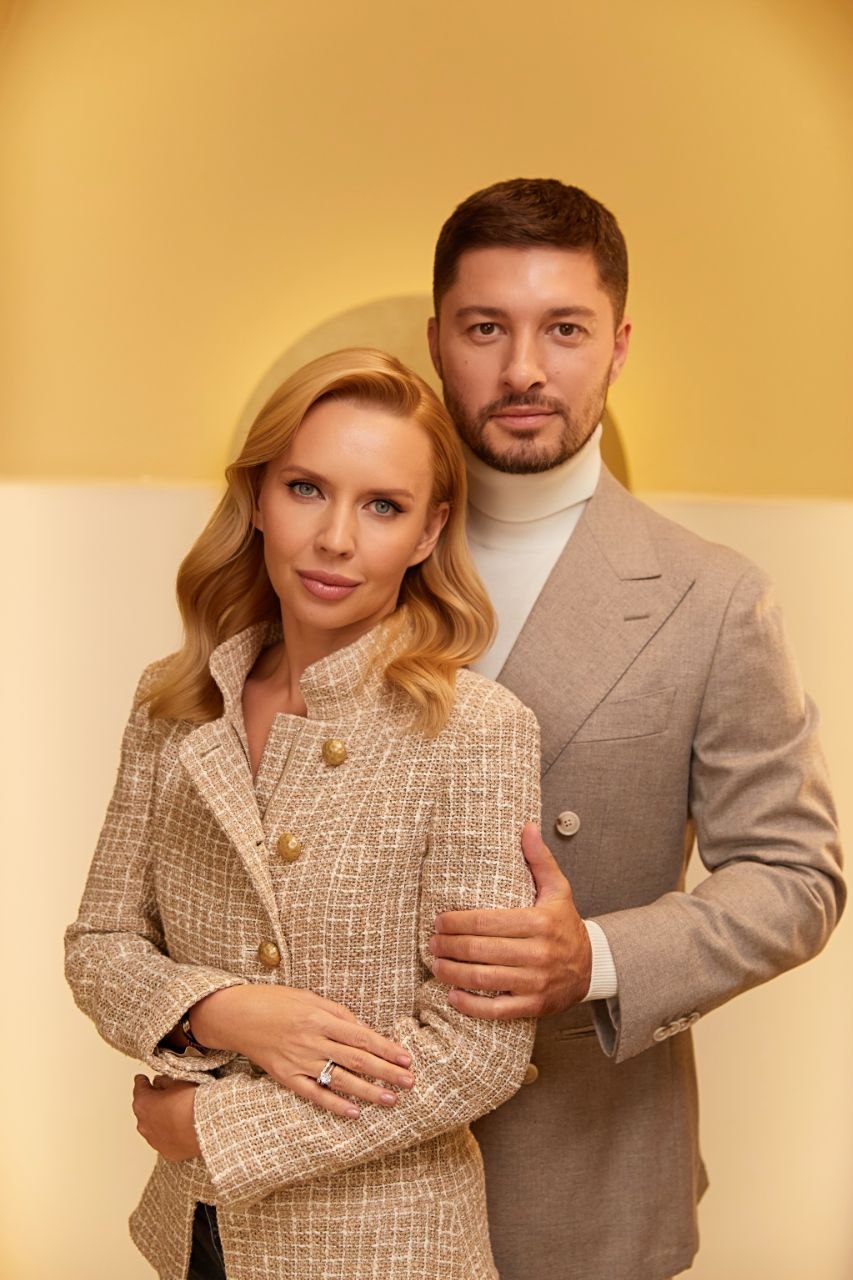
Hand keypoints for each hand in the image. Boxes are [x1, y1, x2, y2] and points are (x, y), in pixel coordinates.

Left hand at [132, 1075, 199, 1161]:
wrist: (207, 1127)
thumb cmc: (192, 1102)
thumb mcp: (179, 1082)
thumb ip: (164, 1080)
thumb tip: (159, 1082)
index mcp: (143, 1102)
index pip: (139, 1086)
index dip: (144, 1081)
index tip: (145, 1079)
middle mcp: (143, 1124)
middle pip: (144, 1108)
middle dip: (153, 1101)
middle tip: (166, 1095)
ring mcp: (153, 1140)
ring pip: (152, 1126)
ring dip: (160, 1119)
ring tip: (176, 1113)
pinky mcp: (165, 1151)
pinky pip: (164, 1139)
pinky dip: (168, 1133)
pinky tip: (181, 1127)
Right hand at [189, 985, 414, 1120]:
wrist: (237, 1015)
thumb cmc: (276, 1001)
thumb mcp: (310, 998)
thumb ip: (339, 1014)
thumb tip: (365, 1030)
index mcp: (321, 1017)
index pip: (362, 1037)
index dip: (387, 1048)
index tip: (407, 1058)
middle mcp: (312, 1040)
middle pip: (357, 1060)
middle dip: (386, 1072)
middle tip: (410, 1082)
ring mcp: (299, 1061)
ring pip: (340, 1079)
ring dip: (368, 1091)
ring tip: (391, 1100)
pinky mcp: (286, 1077)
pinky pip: (314, 1094)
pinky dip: (334, 1104)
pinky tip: (354, 1113)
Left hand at [428, 823, 591, 1018]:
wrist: (590, 967)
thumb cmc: (565, 925)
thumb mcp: (558, 889)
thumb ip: (539, 859)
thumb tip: (526, 826)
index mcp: (540, 923)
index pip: (487, 922)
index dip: (457, 922)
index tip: (438, 920)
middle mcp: (538, 954)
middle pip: (480, 950)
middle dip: (449, 945)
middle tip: (431, 941)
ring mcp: (535, 983)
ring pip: (483, 979)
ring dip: (452, 972)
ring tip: (436, 963)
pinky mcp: (533, 1006)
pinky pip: (495, 1010)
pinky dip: (470, 1005)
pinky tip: (452, 995)